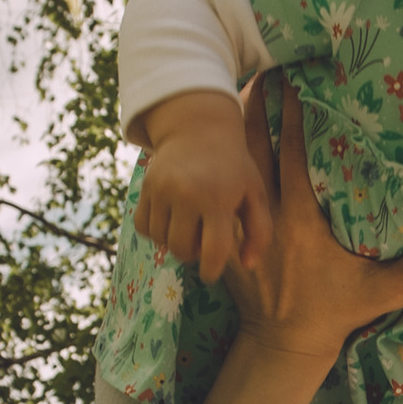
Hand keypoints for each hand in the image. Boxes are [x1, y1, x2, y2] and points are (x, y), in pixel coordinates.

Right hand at [134, 90, 271, 282]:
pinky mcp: (145, 187)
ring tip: (188, 225)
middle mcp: (187, 195)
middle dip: (192, 254)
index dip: (211, 270)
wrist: (199, 130)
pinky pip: (142, 227)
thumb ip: (259, 232)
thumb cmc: (233, 168)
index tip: (211, 274)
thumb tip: (248, 265)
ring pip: (161, 241)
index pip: (213, 251)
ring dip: (174, 241)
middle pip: (182, 250)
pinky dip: (155, 230)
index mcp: (218, 199)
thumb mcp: (255, 194)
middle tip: (202, 240)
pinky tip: (170, 218)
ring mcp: (162, 190)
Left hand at [220, 80, 402, 362]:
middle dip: (259, 104)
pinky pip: (219, 190)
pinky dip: (223, 161)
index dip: (295, 113)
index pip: (293, 153)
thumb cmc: (338, 313)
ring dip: (238, 126)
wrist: (284, 345)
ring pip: (233, 164)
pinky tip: (226, 137)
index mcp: (302, 221)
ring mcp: (240, 227)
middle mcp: (266, 217)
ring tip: (247, 89)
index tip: (300, 78)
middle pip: (254, 146)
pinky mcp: (225, 238)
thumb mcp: (387, 291)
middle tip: (267, 68)